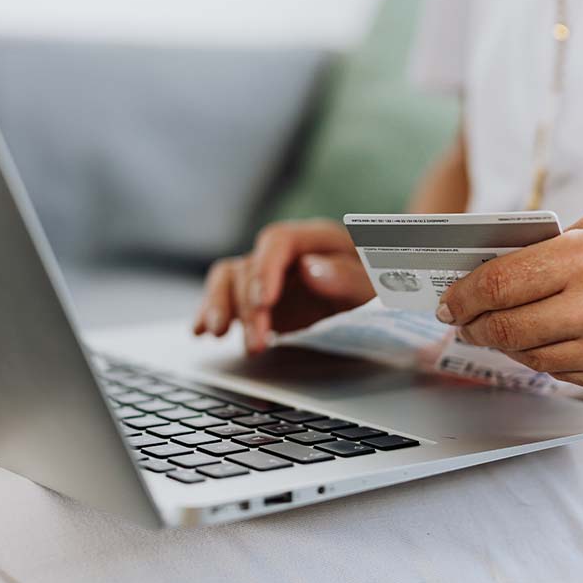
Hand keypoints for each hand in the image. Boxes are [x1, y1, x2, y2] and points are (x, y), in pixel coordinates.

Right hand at [193, 219, 374, 353]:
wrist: (381, 299)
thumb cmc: (382, 287)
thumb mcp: (377, 285)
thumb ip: (349, 277)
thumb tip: (312, 270)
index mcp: (316, 239)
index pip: (278, 240)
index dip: (266, 268)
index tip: (264, 301)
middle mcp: (285, 253)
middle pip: (250, 266)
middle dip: (248, 307)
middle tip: (258, 343)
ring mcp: (267, 275)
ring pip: (228, 279)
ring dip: (220, 307)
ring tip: (216, 335)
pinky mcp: (256, 299)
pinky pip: (225, 298)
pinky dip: (210, 313)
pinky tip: (200, 331)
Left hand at [437, 208, 582, 396]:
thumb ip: (559, 245)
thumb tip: (503, 265)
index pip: (501, 283)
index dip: (463, 294)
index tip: (448, 298)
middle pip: (505, 328)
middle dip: (472, 324)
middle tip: (460, 320)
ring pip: (531, 357)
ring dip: (505, 344)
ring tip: (495, 330)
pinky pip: (567, 375)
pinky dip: (545, 359)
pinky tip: (542, 343)